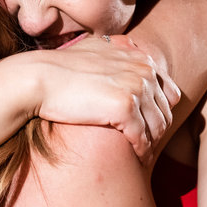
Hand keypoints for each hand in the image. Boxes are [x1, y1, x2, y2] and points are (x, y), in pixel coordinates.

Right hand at [29, 35, 179, 161]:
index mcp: (141, 58)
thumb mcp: (96, 47)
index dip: (160, 111)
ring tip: (143, 155)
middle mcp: (143, 71)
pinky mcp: (125, 109)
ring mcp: (136, 88)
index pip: (168, 91)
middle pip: (164, 111)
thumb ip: (119, 48)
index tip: (151, 126)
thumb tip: (131, 46)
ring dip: (151, 144)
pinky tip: (138, 160)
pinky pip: (142, 138)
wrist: (38, 79)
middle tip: (148, 146)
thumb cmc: (61, 67)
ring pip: (157, 126)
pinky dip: (142, 151)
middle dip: (157, 130)